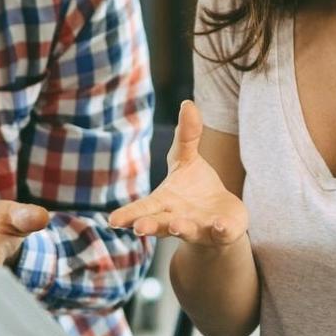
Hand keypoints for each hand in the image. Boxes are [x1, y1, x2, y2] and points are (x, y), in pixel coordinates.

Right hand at [107, 101, 246, 247]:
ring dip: (180, 229)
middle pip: (159, 224)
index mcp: (164, 202)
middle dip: (150, 225)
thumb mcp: (187, 159)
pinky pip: (221, 232)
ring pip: (187, 231)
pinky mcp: (222, 232)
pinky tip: (220, 225)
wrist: (221, 214)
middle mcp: (176, 219)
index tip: (113, 220)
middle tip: (138, 227)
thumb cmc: (195, 186)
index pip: (143, 208)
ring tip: (174, 225)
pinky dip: (220, 230)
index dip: (128, 214)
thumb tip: (187, 103)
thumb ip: (187, 135)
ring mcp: (199, 228)